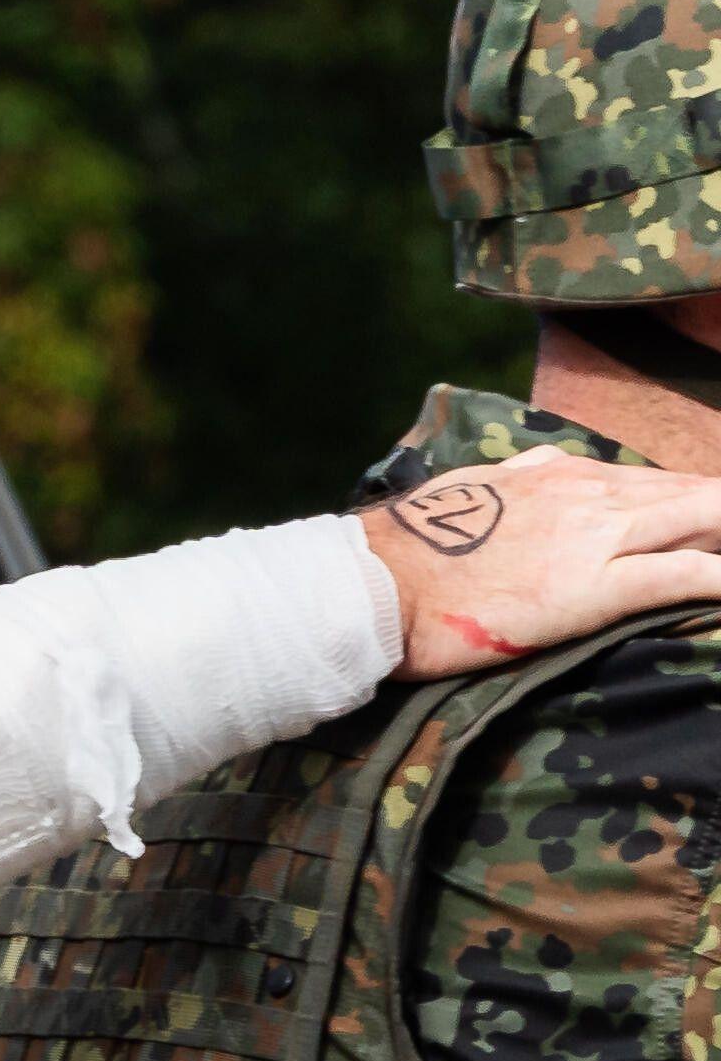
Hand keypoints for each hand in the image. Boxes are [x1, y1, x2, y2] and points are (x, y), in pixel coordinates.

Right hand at [370, 452, 720, 669]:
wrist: (374, 583)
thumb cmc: (402, 550)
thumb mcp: (466, 494)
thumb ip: (512, 485)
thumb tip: (530, 477)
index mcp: (557, 475)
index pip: (651, 483)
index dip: (692, 505)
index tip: (706, 528)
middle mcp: (589, 494)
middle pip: (694, 495)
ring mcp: (598, 536)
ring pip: (705, 519)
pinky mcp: (599, 585)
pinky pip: (689, 575)